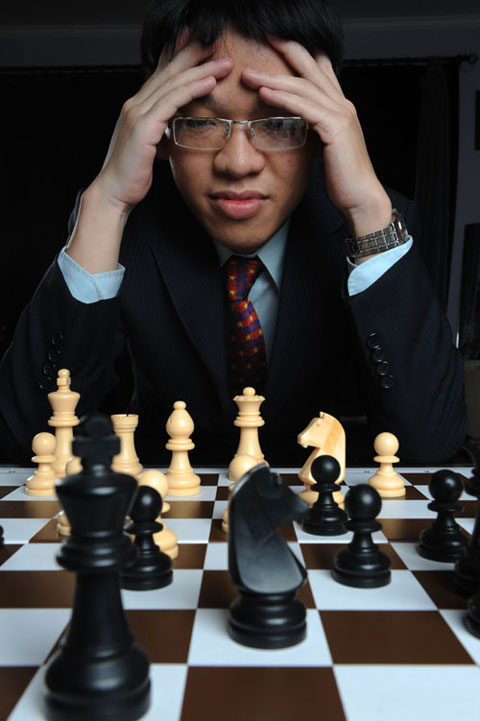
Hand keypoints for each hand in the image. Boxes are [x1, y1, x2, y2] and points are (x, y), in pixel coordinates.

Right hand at [90, 33, 232, 215]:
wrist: (114, 192)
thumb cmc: (131, 175)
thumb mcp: (149, 149)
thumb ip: (158, 136)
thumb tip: (169, 137)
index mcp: (137, 109)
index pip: (161, 76)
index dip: (180, 59)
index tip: (200, 48)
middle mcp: (135, 105)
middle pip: (168, 72)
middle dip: (192, 55)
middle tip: (215, 43)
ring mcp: (138, 113)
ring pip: (173, 83)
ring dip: (201, 70)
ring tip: (222, 63)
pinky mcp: (144, 126)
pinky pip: (172, 101)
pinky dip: (192, 89)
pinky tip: (209, 82)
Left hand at [242, 36, 391, 235]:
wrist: (361, 197)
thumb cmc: (343, 178)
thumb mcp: (326, 148)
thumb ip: (315, 130)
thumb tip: (298, 125)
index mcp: (340, 107)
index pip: (320, 70)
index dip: (300, 53)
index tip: (278, 42)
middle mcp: (342, 105)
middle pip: (311, 68)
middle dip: (288, 49)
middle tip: (265, 37)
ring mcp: (341, 114)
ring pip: (304, 87)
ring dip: (274, 78)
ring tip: (250, 74)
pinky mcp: (335, 129)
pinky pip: (304, 107)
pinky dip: (283, 98)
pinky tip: (265, 93)